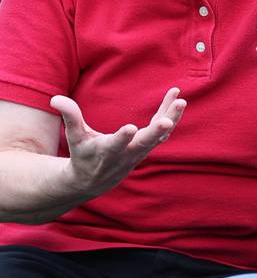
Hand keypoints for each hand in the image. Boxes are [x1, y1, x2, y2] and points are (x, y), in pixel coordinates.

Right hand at [50, 87, 186, 198]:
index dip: (122, 138)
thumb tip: (55, 98)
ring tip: (181, 100)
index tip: (130, 128)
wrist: (95, 179)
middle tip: (167, 121)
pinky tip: (177, 98)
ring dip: (171, 118)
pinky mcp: (149, 146)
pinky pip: (163, 131)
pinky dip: (171, 115)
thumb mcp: (75, 138)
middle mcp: (127, 154)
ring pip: (160, 136)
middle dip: (156, 132)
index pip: (115, 146)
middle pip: (144, 143)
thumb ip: (70, 117)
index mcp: (106, 152)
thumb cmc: (83, 154)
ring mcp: (141, 151)